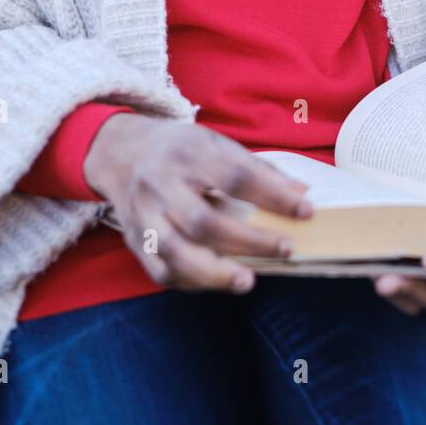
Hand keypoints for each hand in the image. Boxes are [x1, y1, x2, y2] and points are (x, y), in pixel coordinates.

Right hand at [83, 111, 312, 293]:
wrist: (120, 151)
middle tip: (285, 248)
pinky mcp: (134, 241)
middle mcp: (160, 183)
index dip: (273, 195)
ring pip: (175, 252)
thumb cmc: (179, 149)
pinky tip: (219, 281)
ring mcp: (143, 215)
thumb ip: (256, 170)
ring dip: (215, 272)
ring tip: (248, 280)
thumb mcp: (215, 142)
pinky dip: (193, 282)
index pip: (234, 176)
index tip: (306, 211)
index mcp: (188, 152)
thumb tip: (301, 196)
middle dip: (248, 240)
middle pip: (202, 221)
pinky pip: (161, 271)